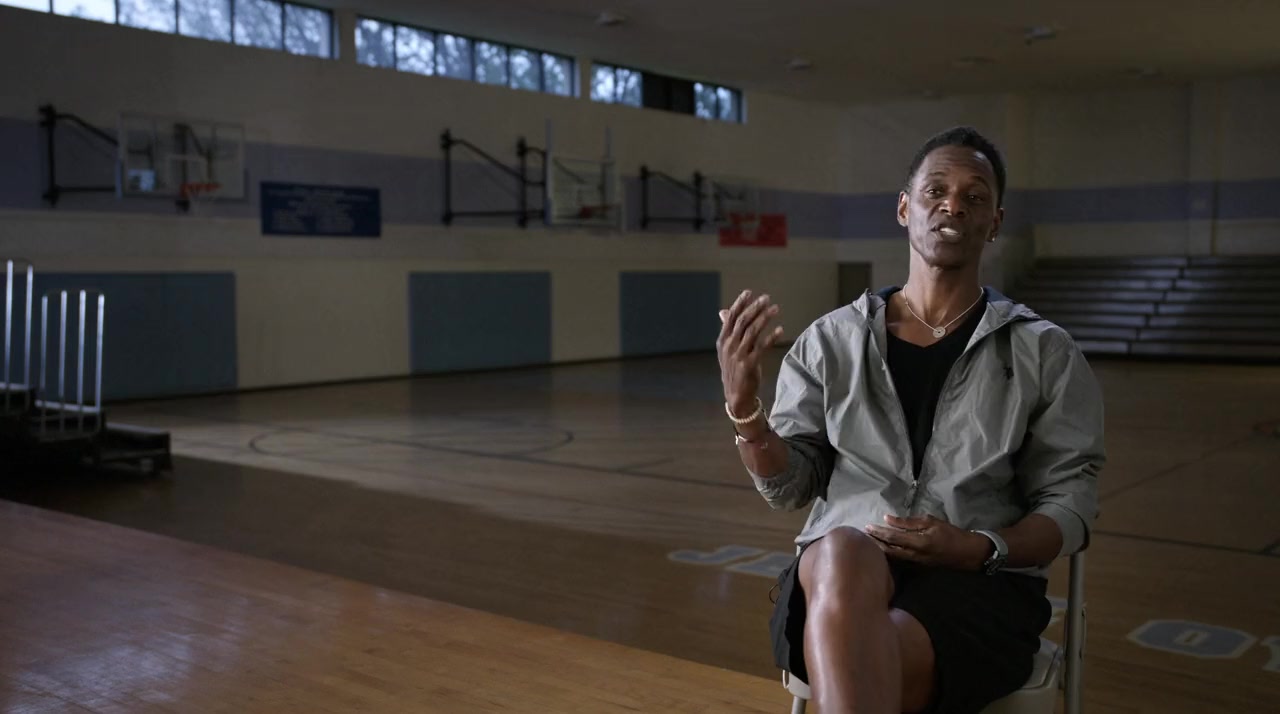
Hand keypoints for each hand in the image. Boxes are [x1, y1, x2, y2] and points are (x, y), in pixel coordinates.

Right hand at [716, 290, 784, 416]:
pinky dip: (771, 337)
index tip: (749, 292)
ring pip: (752, 331)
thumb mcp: (727, 350)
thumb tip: (723, 311)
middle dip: (754, 308)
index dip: (740, 304)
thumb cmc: (734, 370)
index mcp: (722, 341)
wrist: (736, 395)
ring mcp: (738, 355)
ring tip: (775, 309)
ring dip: (765, 318)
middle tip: (766, 298)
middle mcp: (729, 346)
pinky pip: (762, 347)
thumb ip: (728, 330)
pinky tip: (780, 330)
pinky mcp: (749, 364)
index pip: (731, 318)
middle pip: (742, 322)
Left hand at [864, 515, 990, 570]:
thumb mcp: (931, 522)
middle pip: (888, 550)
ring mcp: (915, 564)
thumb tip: (888, 519)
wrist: (968, 554)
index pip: (892, 537)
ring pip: (892, 557)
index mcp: (918, 542)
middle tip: (864, 535)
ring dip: (880, 549)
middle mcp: (914, 556)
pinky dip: (889, 555)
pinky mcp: (918, 569)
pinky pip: (899, 562)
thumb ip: (909, 522)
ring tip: (870, 541)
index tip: (867, 526)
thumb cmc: (951, 534)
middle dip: (875, 542)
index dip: (878, 532)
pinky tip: (883, 551)